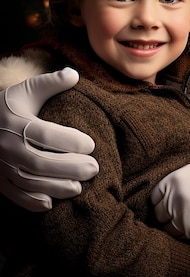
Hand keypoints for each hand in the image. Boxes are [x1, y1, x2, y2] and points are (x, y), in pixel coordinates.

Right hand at [0, 68, 98, 211]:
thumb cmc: (7, 107)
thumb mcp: (26, 91)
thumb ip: (50, 83)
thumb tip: (74, 74)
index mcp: (15, 123)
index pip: (44, 134)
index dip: (69, 141)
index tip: (91, 144)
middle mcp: (6, 146)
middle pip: (39, 162)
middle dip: (69, 167)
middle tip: (94, 168)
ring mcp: (0, 166)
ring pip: (28, 182)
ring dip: (55, 187)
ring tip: (79, 187)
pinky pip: (14, 195)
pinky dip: (31, 202)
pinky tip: (51, 202)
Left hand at [151, 159, 189, 247]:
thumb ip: (186, 181)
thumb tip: (176, 190)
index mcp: (175, 180)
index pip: (155, 198)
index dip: (162, 203)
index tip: (169, 206)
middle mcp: (174, 198)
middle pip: (160, 215)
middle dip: (168, 217)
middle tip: (181, 217)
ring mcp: (183, 217)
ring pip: (170, 230)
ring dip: (179, 230)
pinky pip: (184, 240)